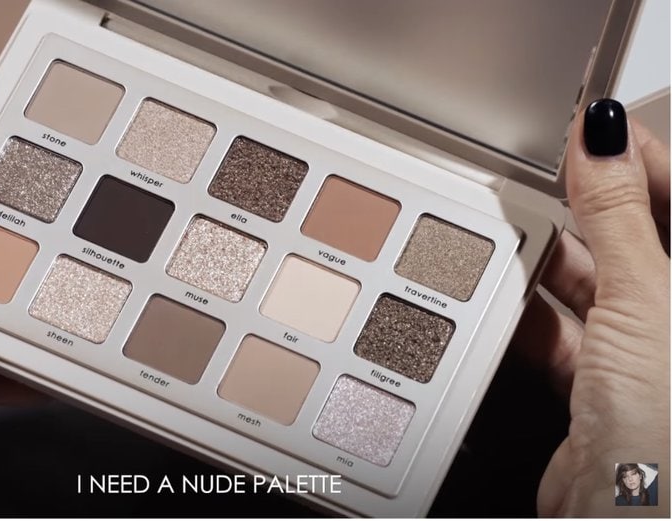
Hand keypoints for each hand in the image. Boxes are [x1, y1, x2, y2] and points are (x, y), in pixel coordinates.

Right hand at [513, 100, 668, 515]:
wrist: (622, 509)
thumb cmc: (666, 418)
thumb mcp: (641, 294)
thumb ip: (617, 214)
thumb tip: (603, 138)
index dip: (639, 159)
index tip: (593, 127)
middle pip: (635, 239)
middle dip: (589, 208)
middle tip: (544, 173)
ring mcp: (640, 353)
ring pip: (593, 286)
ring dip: (552, 262)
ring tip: (514, 229)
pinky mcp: (595, 386)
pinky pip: (560, 331)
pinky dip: (529, 313)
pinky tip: (504, 293)